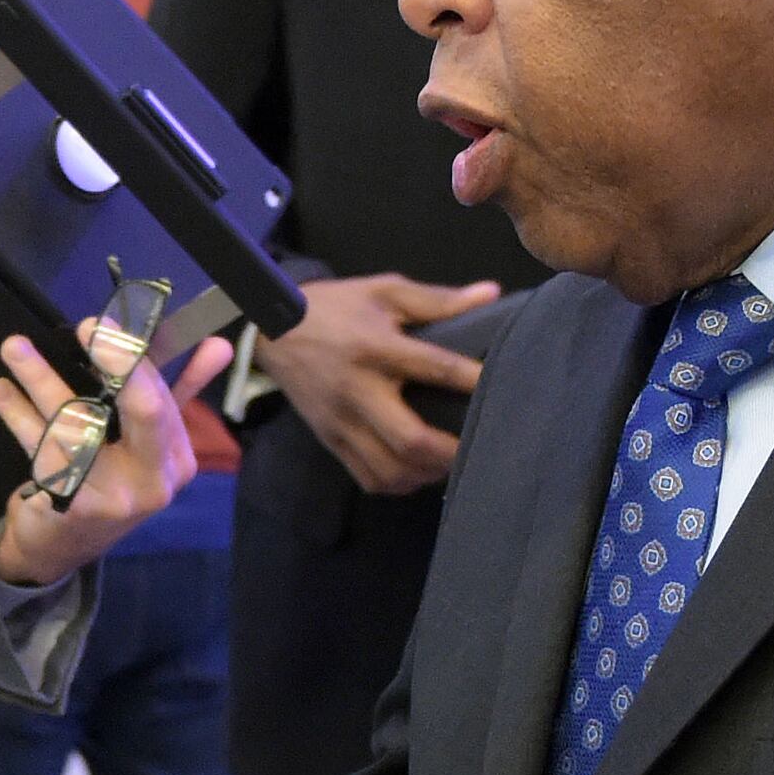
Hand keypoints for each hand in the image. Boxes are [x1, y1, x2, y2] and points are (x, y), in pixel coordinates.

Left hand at [0, 332, 233, 588]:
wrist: (62, 547)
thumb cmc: (109, 482)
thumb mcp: (147, 443)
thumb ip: (179, 391)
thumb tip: (220, 345)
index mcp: (176, 459)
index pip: (162, 401)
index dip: (138, 359)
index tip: (110, 323)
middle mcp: (153, 481)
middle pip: (141, 412)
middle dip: (116, 363)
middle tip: (87, 325)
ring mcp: (112, 497)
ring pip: (76, 425)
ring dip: (41, 381)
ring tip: (15, 348)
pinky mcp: (70, 506)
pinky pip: (42, 450)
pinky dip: (18, 415)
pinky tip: (2, 391)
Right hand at [264, 273, 500, 492]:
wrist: (272, 330)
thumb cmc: (336, 307)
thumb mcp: (384, 291)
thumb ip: (438, 299)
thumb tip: (491, 293)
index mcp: (375, 347)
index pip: (433, 368)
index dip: (471, 380)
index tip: (501, 387)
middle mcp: (357, 391)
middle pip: (408, 438)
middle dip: (450, 451)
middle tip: (478, 446)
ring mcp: (340, 422)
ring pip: (389, 469)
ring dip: (426, 474)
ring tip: (449, 462)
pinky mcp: (330, 441)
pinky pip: (367, 478)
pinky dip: (399, 483)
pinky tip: (417, 472)